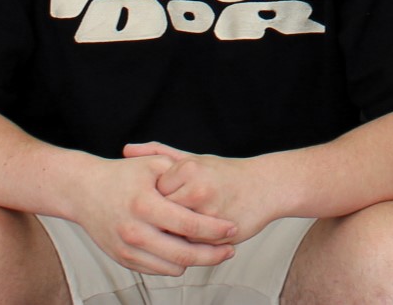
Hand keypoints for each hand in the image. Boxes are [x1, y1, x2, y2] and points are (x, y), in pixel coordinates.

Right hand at [58, 148, 237, 276]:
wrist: (83, 191)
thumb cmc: (120, 176)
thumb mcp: (152, 165)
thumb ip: (181, 176)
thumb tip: (208, 194)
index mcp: (145, 205)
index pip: (189, 225)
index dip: (215, 229)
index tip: (232, 227)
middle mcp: (135, 231)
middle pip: (183, 254)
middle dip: (212, 254)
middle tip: (229, 249)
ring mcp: (127, 248)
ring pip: (172, 267)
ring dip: (194, 261)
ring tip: (209, 249)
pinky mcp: (122, 259)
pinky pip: (156, 270)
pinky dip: (173, 264)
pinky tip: (185, 251)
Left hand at [142, 143, 287, 245]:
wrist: (266, 187)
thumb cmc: (226, 174)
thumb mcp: (192, 159)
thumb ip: (158, 154)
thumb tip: (126, 149)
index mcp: (189, 168)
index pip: (154, 192)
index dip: (160, 197)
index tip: (173, 193)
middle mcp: (197, 189)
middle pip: (163, 213)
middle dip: (166, 216)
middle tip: (181, 210)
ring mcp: (208, 213)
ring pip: (175, 231)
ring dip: (178, 231)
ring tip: (193, 220)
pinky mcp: (218, 234)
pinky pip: (191, 244)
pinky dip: (193, 241)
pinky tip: (202, 230)